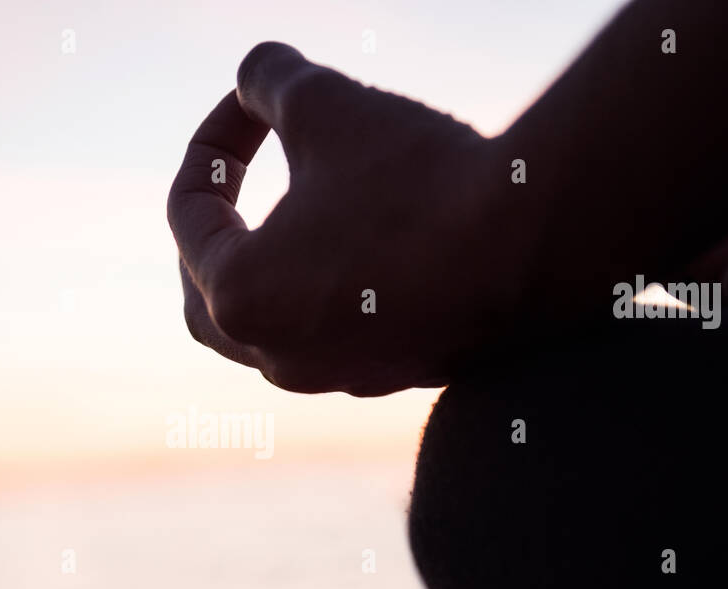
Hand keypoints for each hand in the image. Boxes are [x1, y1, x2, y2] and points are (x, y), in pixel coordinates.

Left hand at [166, 43, 512, 394]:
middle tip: (229, 185)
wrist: (540, 246)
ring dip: (269, 268)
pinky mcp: (393, 378)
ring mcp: (336, 378)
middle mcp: (277, 357)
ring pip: (269, 331)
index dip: (212, 142)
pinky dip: (322, 296)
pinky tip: (354, 252)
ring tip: (291, 218)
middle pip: (205, 299)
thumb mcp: (331, 104)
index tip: (248, 103)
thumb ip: (272, 80)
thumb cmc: (421, 179)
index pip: (187, 215)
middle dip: (211, 233)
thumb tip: (255, 71)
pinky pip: (331, 340)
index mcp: (238, 297)